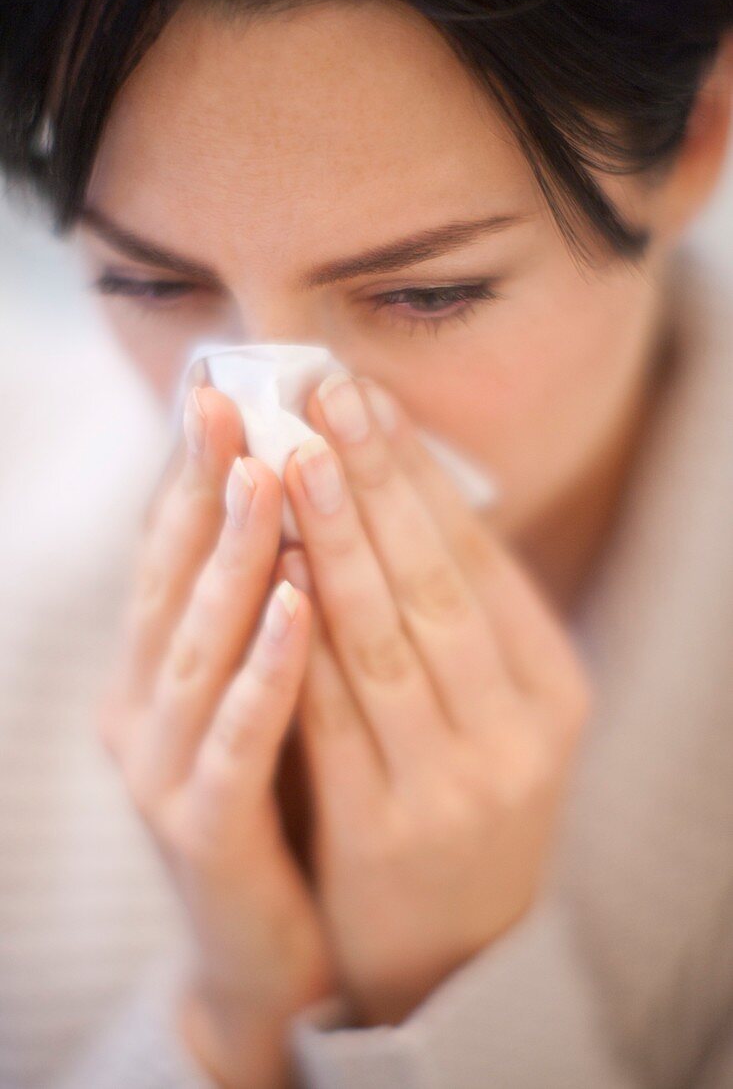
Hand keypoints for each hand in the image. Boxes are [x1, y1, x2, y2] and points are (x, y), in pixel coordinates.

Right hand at [94, 386, 336, 1088]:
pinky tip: (299, 604)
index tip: (228, 383)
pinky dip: (265, 669)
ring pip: (197, 648)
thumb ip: (278, 602)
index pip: (175, 550)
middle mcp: (145, 706)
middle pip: (172, 581)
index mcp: (162, 666)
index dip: (196, 468)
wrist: (276, 945)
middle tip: (232, 399)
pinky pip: (237, 742)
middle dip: (205, 487)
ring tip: (270, 475)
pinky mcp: (203, 831)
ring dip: (233, 557)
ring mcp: (164, 770)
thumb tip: (322, 497)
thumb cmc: (287, 793)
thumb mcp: (275, 686)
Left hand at [276, 371, 592, 1028]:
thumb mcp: (498, 712)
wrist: (453, 952)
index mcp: (554, 692)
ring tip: (295, 456)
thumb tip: (393, 489)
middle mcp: (518, 735)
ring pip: (384, 638)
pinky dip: (300, 635)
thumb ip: (461, 619)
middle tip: (329, 395)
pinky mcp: (385, 832)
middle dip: (378, 482)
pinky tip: (272, 567)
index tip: (370, 399)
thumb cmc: (464, 800)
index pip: (482, 562)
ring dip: (334, 539)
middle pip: (436, 584)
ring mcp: (456, 786)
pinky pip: (332, 715)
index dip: (421, 476)